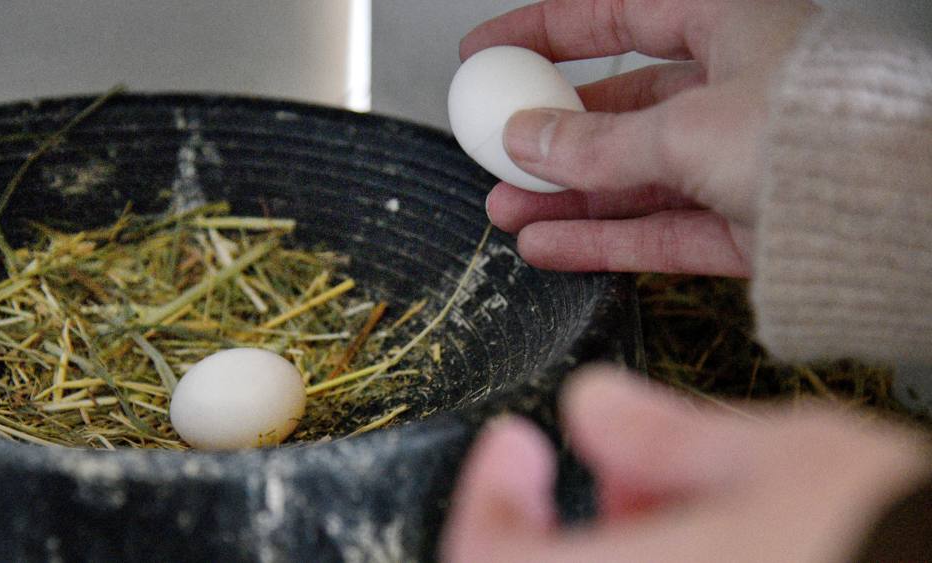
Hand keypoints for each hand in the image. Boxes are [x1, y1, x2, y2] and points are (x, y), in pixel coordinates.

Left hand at [440, 367, 930, 561]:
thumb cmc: (887, 534)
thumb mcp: (781, 458)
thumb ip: (665, 435)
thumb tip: (593, 406)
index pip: (490, 554)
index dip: (486, 495)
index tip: (515, 445)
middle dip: (551, 519)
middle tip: (595, 463)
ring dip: (605, 539)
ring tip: (673, 488)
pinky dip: (645, 557)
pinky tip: (710, 527)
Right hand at [461, 0, 820, 276]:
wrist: (895, 224)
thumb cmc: (824, 137)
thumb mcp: (686, 128)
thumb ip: (595, 143)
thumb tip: (529, 140)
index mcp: (730, 22)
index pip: (615, 15)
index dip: (544, 32)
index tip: (490, 52)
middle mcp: (734, 86)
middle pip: (617, 108)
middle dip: (549, 136)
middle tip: (497, 151)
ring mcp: (736, 158)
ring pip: (632, 175)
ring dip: (565, 196)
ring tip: (508, 211)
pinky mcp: (742, 220)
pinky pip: (656, 226)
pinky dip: (602, 238)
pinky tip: (552, 245)